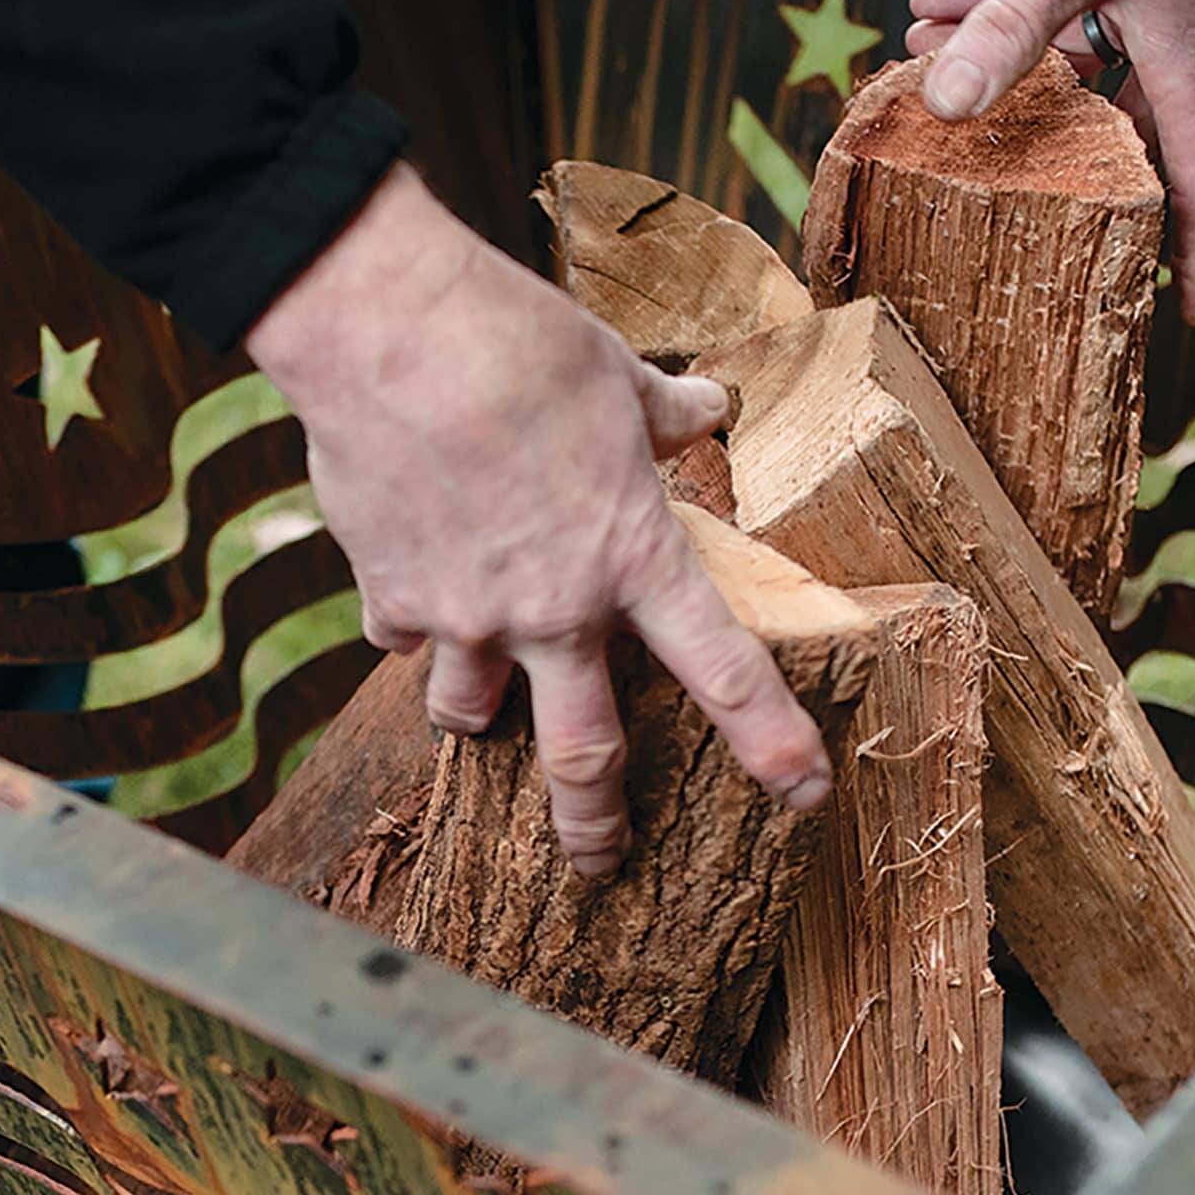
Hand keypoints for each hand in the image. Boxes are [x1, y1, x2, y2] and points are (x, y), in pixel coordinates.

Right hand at [246, 166, 832, 872]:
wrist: (389, 331)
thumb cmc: (519, 341)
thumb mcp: (616, 375)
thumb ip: (664, 415)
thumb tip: (704, 404)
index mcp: (633, 557)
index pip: (725, 672)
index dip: (772, 744)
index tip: (804, 795)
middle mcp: (556, 611)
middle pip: (583, 760)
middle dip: (593, 826)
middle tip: (599, 863)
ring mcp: (468, 618)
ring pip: (470, 716)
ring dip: (476, 720)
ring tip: (473, 718)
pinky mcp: (393, 599)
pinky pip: (402, 640)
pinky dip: (408, 626)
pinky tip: (407, 590)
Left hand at [904, 0, 1194, 325]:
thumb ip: (1008, 29)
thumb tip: (945, 107)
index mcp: (1188, 64)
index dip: (1191, 256)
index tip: (1181, 315)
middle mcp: (1179, 45)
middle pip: (1123, 137)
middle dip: (1058, 171)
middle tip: (1009, 213)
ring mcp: (1157, 1)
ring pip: (1075, 65)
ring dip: (1004, 78)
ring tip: (926, 82)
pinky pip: (1063, 4)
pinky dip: (1003, 12)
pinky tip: (933, 7)